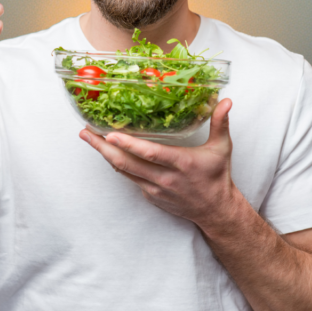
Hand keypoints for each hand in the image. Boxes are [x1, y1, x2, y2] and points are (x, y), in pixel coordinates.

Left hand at [79, 98, 238, 226]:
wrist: (215, 210)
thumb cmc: (217, 176)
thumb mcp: (222, 148)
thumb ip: (220, 123)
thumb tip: (226, 100)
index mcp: (181, 163)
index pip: (150, 153)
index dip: (129, 145)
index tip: (110, 134)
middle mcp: (164, 178)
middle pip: (126, 163)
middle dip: (102, 147)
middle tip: (85, 132)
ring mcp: (154, 189)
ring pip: (123, 171)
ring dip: (104, 155)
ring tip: (89, 138)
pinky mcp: (150, 195)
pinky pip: (129, 178)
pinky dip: (116, 164)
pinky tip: (107, 152)